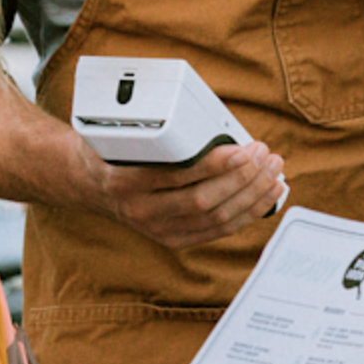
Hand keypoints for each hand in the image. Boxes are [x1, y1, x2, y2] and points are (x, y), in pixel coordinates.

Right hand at [85, 141, 285, 250]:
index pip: (180, 177)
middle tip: (266, 154)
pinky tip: (266, 196)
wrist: (89, 184)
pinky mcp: (173, 240)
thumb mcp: (126, 134)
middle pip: (205, 202)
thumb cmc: (113, 150)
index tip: (243, 149)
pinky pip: (218, 230)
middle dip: (243, 178)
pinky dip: (247, 213)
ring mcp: (158, 230)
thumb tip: (215, 123)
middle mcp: (142, 211)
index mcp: (127, 182)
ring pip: (216, 219)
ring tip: (274, 172)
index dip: (216, 165)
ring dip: (252, 196)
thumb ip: (162, 132)